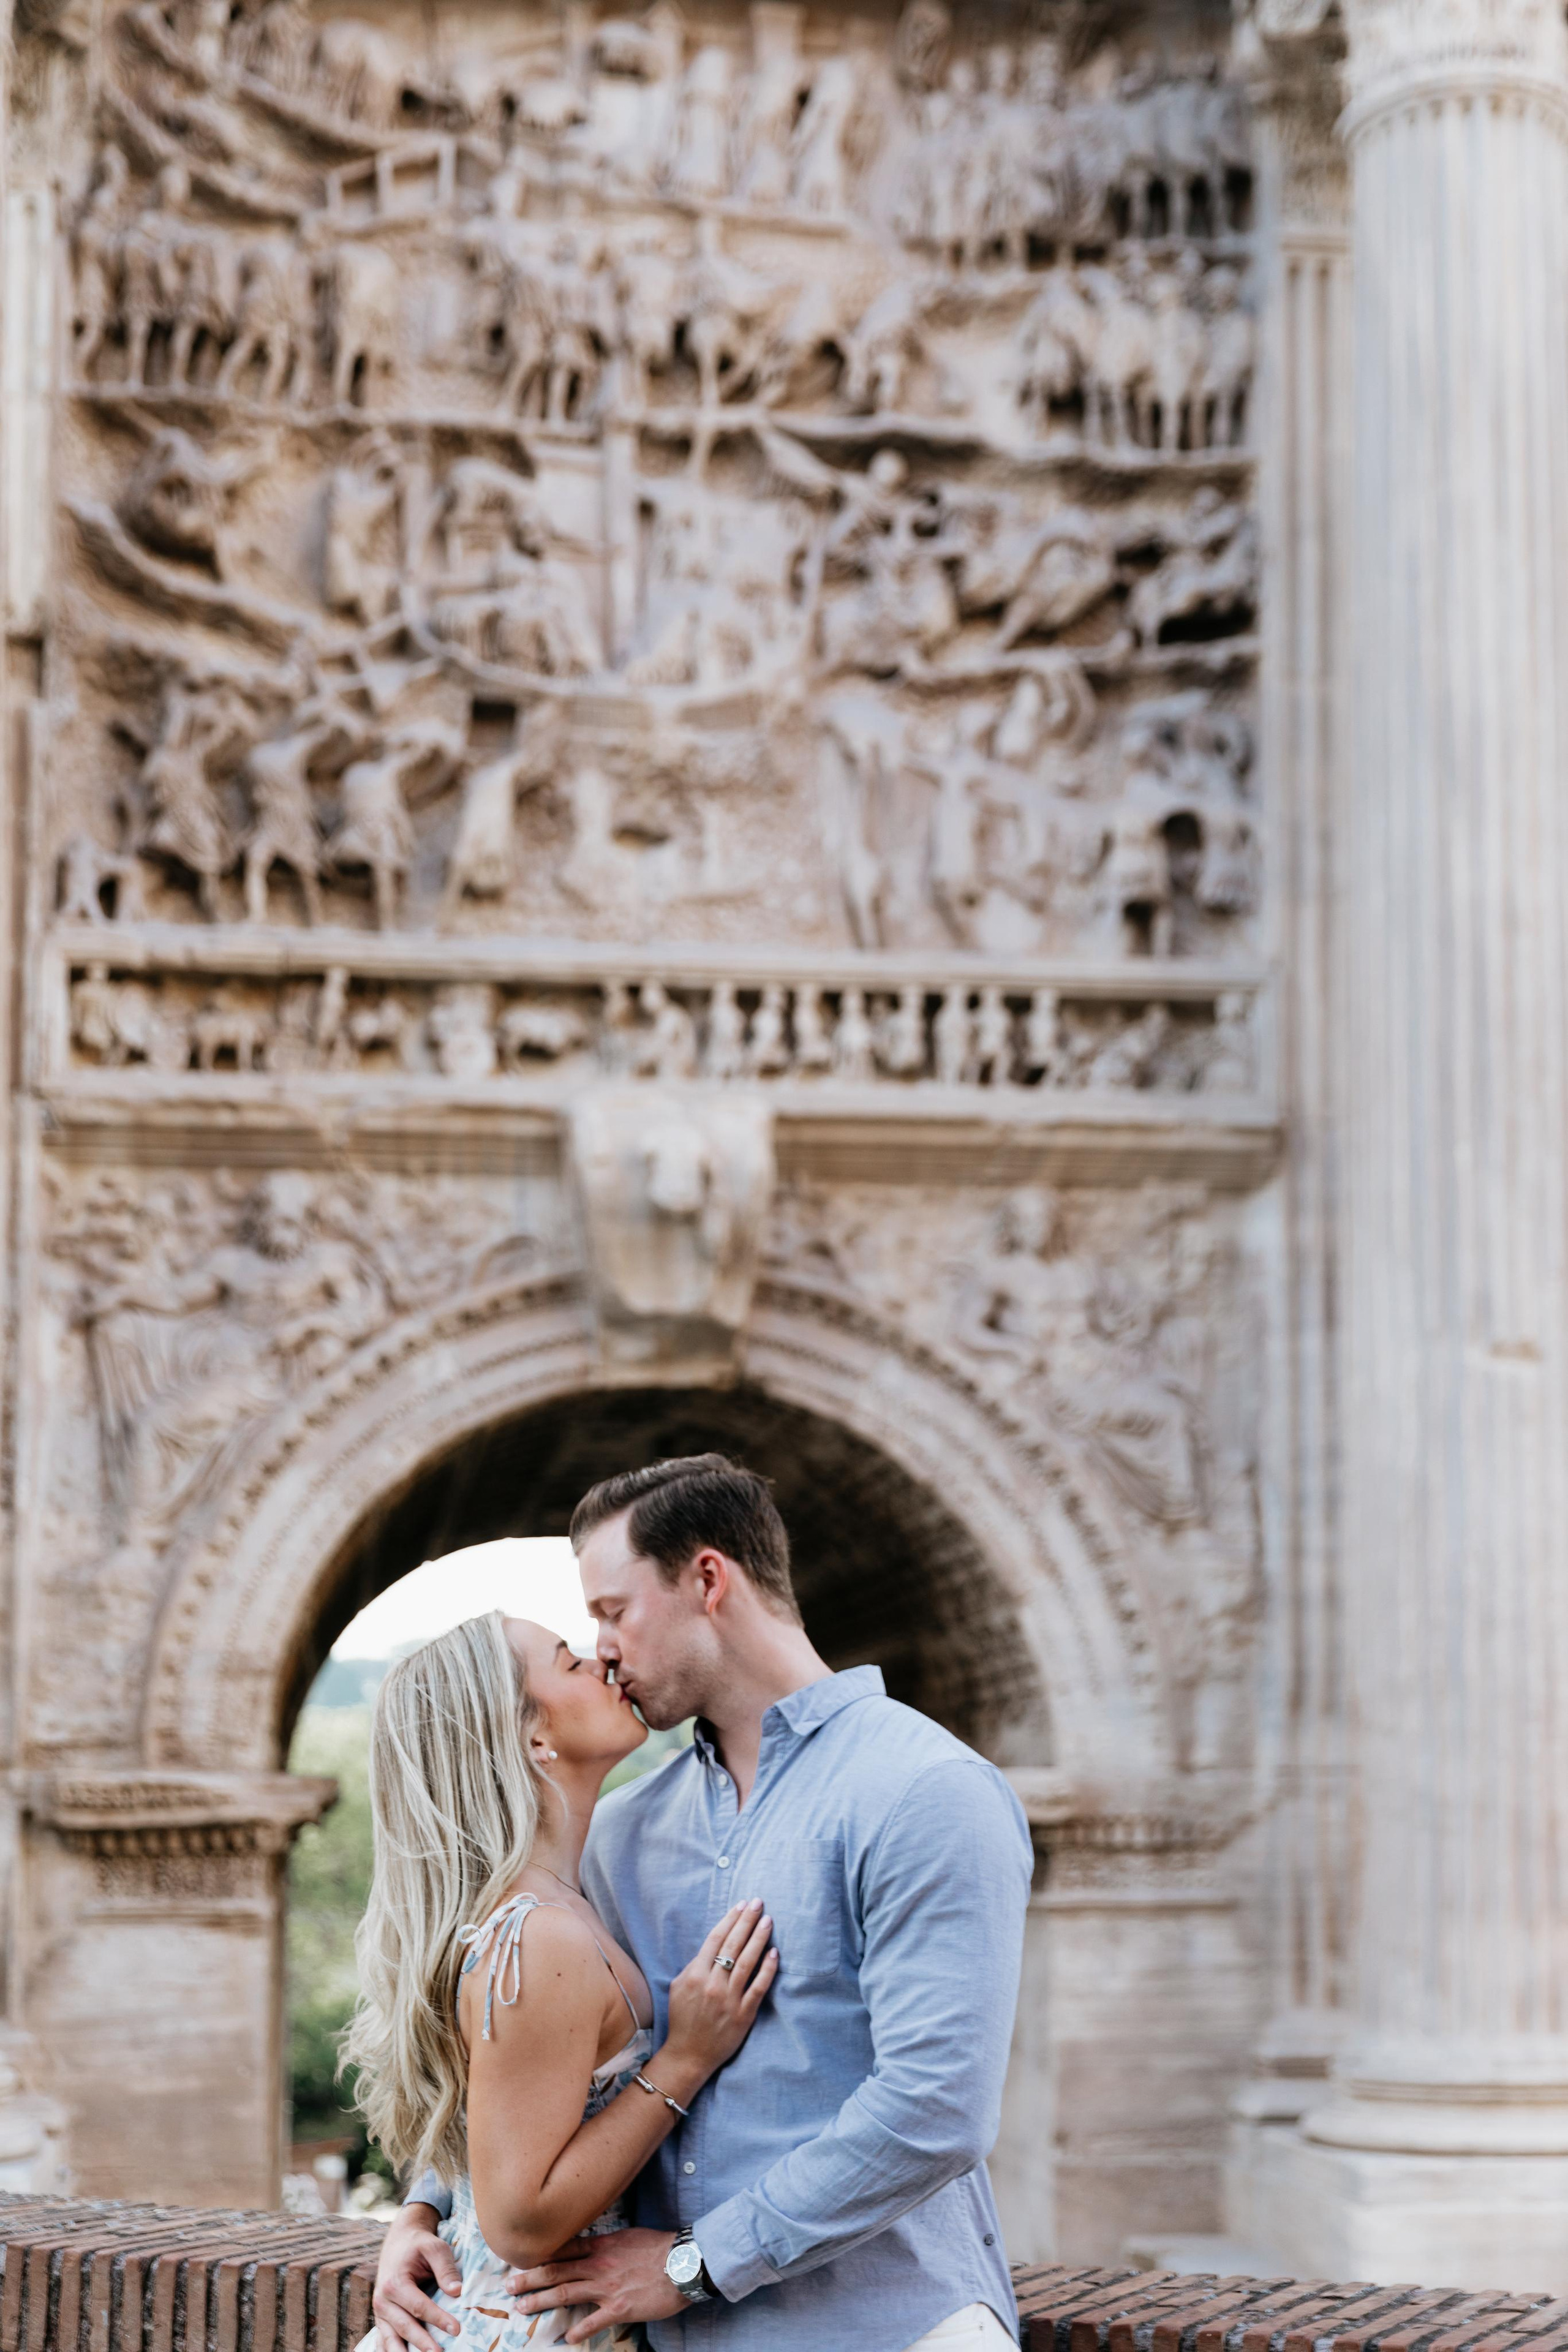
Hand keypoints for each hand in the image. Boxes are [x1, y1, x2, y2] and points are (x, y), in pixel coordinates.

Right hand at [372, 2205, 460, 2351]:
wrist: (399, 2241)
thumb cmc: (419, 2245)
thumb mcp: (434, 2247)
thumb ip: (445, 2268)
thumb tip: (457, 2291)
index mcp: (395, 2283)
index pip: (419, 2306)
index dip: (438, 2319)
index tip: (456, 2329)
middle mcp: (383, 2300)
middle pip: (404, 2327)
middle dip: (423, 2343)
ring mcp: (380, 2312)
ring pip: (390, 2339)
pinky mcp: (382, 2319)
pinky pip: (383, 2340)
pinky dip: (389, 2351)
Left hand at [506, 2230, 686, 2344]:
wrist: (684, 2262)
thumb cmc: (660, 2247)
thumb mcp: (629, 2236)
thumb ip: (607, 2244)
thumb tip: (592, 2247)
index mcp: (601, 2246)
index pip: (564, 2249)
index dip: (540, 2255)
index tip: (521, 2259)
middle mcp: (598, 2265)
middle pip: (557, 2271)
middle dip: (530, 2279)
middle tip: (508, 2286)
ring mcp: (607, 2287)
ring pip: (566, 2293)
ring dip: (541, 2301)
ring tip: (522, 2308)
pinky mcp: (619, 2308)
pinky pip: (593, 2321)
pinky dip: (578, 2330)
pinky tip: (566, 2338)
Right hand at [662, 1897, 776, 2076]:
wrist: (688, 2054)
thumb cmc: (683, 2019)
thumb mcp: (678, 1987)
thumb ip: (694, 1966)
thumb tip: (712, 1946)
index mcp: (695, 1974)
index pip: (715, 1939)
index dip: (730, 1920)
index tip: (741, 1904)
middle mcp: (713, 1984)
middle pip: (733, 1945)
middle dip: (746, 1921)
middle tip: (758, 1903)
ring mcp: (729, 1999)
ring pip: (747, 1962)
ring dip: (759, 1938)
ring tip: (768, 1920)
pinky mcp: (743, 2014)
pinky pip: (758, 1987)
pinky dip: (767, 1969)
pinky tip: (774, 1953)